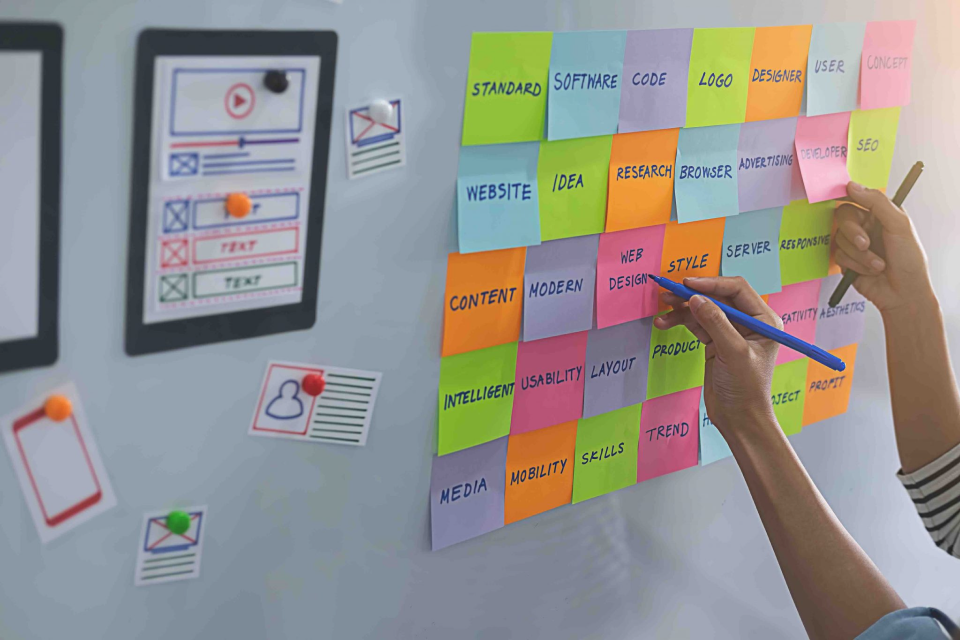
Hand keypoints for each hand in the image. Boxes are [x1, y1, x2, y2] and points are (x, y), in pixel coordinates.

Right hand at [654, 277, 780, 438]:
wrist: (739, 418)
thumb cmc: (747, 389)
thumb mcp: (733, 353)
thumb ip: (715, 323)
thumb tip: (696, 299)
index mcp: (763, 320)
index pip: (736, 289)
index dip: (711, 283)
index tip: (688, 284)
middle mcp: (748, 322)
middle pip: (717, 297)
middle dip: (692, 295)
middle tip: (669, 294)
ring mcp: (730, 331)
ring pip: (703, 309)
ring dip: (682, 309)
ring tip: (663, 310)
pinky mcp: (715, 342)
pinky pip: (696, 324)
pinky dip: (681, 322)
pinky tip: (665, 322)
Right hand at [834, 181, 936, 314]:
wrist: (903, 293)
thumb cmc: (909, 261)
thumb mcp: (899, 225)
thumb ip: (877, 202)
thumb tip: (853, 186)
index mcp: (881, 214)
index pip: (858, 197)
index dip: (847, 195)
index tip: (839, 195)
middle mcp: (866, 226)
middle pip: (843, 216)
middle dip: (853, 232)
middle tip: (865, 243)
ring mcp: (855, 244)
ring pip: (840, 238)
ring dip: (860, 255)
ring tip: (878, 264)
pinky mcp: (847, 261)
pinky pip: (839, 256)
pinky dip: (856, 265)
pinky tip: (870, 271)